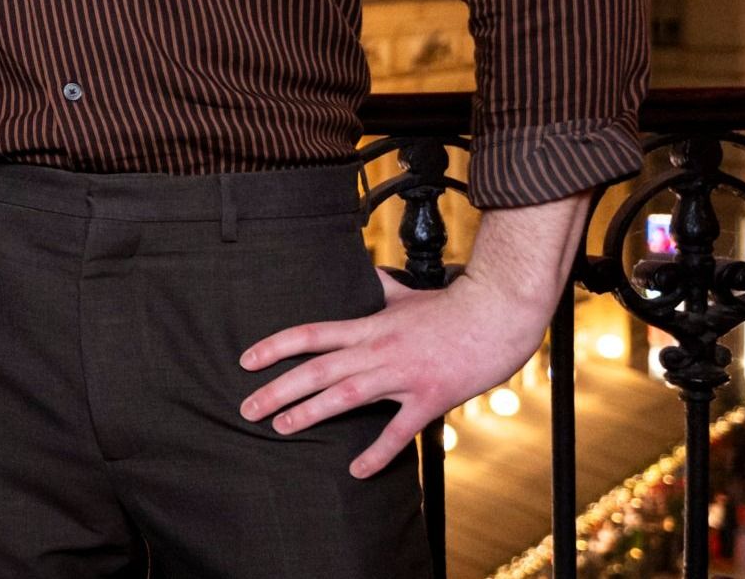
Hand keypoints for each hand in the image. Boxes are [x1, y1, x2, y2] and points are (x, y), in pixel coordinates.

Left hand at [236, 266, 547, 477]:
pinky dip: (377, 453)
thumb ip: (383, 288)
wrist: (498, 314)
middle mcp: (377, 350)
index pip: (310, 335)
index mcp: (369, 327)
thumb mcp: (409, 295)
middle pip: (316, 370)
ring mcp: (402, 375)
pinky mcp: (430, 398)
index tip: (245, 361)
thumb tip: (369, 273)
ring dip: (309, 413)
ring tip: (279, 429)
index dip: (274, 347)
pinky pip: (398, 430)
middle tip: (246, 409)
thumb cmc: (453, 306)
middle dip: (278, 389)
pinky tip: (356, 471)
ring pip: (345, 395)